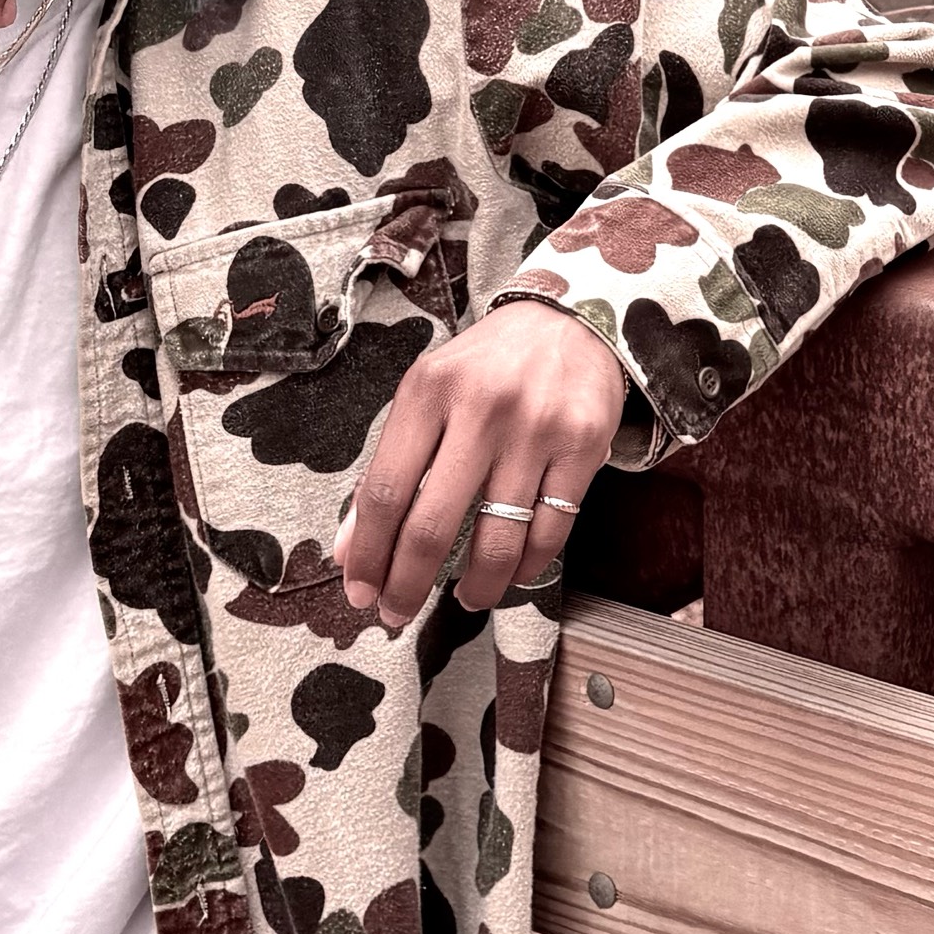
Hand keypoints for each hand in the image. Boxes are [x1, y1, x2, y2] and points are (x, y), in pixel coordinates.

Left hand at [338, 300, 625, 627]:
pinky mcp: (584, 446)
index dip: (367, 553)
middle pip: (433, 525)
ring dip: (476, 587)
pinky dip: (527, 566)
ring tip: (465, 599)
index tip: (360, 590)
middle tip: (398, 614)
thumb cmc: (486, 366)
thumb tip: (350, 549)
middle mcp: (482, 408)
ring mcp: (537, 429)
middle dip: (408, 585)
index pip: (384, 490)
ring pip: (498, 539)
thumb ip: (390, 466)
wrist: (570, 319)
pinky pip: (551, 531)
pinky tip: (511, 573)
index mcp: (429, 390)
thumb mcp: (426, 395)